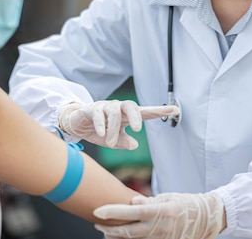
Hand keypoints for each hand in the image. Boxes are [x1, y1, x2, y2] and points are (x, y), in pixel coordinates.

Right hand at [58, 100, 178, 148]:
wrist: (77, 124)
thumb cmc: (100, 132)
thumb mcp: (113, 141)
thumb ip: (124, 142)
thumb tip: (134, 145)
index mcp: (126, 116)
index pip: (145, 112)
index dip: (160, 112)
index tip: (175, 110)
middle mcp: (117, 108)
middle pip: (131, 105)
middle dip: (136, 116)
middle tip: (137, 129)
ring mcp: (104, 107)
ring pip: (113, 113)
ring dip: (113, 129)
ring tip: (111, 143)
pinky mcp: (91, 109)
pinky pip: (98, 113)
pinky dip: (101, 124)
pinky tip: (102, 133)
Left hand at [93, 192, 224, 238]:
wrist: (208, 218)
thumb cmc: (186, 203)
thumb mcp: (168, 198)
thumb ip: (149, 203)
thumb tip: (132, 203)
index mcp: (161, 211)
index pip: (131, 212)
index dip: (113, 212)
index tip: (97, 211)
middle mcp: (161, 227)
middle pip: (129, 231)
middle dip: (110, 229)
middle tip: (97, 224)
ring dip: (119, 236)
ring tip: (108, 230)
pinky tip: (124, 235)